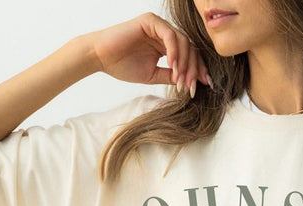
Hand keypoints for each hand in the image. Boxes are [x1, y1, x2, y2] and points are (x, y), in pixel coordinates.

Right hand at [83, 13, 211, 94]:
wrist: (100, 58)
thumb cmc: (122, 66)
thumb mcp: (152, 75)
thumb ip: (170, 75)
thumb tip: (189, 82)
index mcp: (166, 45)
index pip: (189, 55)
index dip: (197, 70)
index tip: (201, 86)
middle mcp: (164, 33)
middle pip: (190, 48)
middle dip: (193, 69)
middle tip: (192, 87)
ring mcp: (158, 26)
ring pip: (183, 42)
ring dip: (185, 62)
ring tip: (181, 80)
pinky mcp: (151, 21)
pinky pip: (170, 35)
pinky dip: (174, 51)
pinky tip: (173, 66)